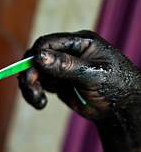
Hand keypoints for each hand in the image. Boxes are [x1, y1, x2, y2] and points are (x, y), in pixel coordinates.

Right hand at [19, 30, 140, 151]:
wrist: (120, 108)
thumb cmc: (115, 85)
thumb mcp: (92, 74)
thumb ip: (66, 65)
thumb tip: (38, 56)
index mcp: (79, 42)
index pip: (47, 43)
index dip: (35, 56)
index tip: (32, 74)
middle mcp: (67, 52)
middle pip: (36, 57)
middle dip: (30, 74)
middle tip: (32, 90)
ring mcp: (61, 68)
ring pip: (34, 73)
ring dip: (30, 87)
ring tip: (38, 100)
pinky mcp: (57, 82)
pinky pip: (38, 85)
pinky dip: (34, 94)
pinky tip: (41, 104)